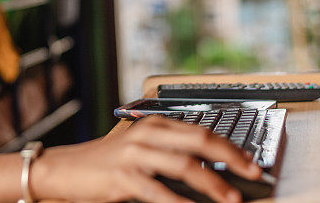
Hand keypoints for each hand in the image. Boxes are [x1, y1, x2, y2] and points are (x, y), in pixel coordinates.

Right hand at [31, 115, 260, 202]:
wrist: (66, 169)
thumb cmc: (106, 162)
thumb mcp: (140, 148)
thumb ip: (170, 151)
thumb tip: (211, 167)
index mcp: (155, 124)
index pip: (202, 130)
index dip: (231, 147)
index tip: (251, 162)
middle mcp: (147, 134)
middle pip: (200, 141)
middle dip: (231, 158)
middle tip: (253, 174)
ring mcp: (135, 154)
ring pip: (185, 165)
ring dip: (213, 183)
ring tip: (231, 198)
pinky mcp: (123, 177)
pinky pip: (158, 192)